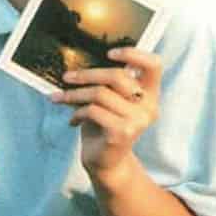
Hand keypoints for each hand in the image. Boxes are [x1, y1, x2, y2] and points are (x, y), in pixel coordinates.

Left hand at [58, 48, 160, 181]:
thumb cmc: (105, 127)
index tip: (109, 53)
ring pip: (100, 93)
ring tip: (61, 98)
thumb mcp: (109, 101)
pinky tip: (73, 120)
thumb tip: (82, 62)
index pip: (154, 65)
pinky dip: (78, 113)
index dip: (134, 53)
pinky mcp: (122, 132)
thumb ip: (108, 83)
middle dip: (87, 74)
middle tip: (67, 77)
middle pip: (117, 76)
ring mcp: (137, 121)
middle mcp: (149, 107)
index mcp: (150, 94)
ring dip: (75, 95)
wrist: (106, 162)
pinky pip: (93, 110)